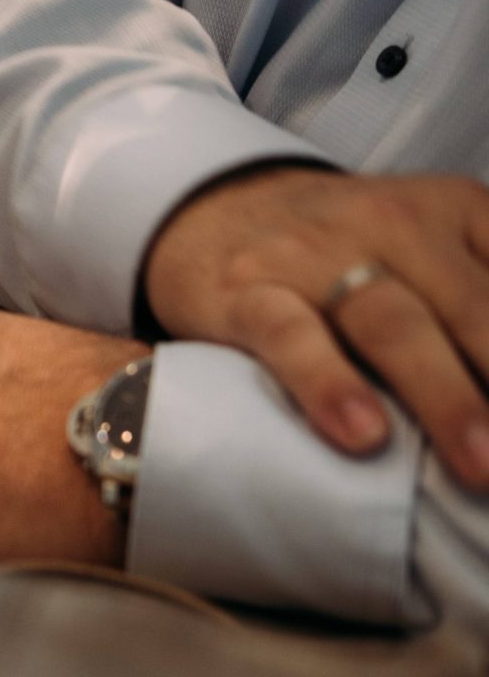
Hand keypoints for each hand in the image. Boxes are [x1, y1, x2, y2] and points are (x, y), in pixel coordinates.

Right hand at [144, 166, 488, 487]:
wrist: (215, 212)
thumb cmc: (353, 251)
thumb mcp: (442, 248)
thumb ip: (487, 296)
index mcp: (457, 210)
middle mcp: (391, 224)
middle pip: (471, 307)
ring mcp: (314, 257)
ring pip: (390, 323)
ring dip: (445, 397)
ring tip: (481, 465)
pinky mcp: (247, 294)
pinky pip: (290, 338)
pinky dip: (328, 385)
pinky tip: (362, 434)